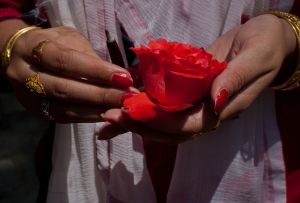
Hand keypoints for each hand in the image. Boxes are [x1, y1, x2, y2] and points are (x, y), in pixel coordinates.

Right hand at [3, 23, 132, 121]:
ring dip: (97, 109)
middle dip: (100, 94)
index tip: (124, 77)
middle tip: (128, 97)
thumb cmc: (54, 43)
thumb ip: (89, 56)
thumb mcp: (70, 39)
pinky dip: (89, 117)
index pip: (65, 61)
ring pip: (64, 108)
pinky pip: (65, 118)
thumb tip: (120, 77)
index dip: (96, 71)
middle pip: (64, 88)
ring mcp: (28, 97)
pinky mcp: (38, 112)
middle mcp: (23, 74)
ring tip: (122, 107)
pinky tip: (109, 113)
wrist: (23, 56)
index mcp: (31, 47)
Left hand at [98, 14, 296, 142]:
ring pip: (163, 120)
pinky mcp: (187, 90)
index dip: (163, 122)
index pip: (190, 125)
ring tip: (110, 114)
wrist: (262, 40)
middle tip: (112, 116)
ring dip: (137, 119)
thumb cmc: (265, 47)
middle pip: (171, 129)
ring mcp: (195, 102)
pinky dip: (143, 105)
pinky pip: (163, 102)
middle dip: (142, 125)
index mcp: (222, 109)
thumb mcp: (255, 58)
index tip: (136, 113)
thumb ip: (235, 81)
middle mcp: (205, 111)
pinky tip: (122, 102)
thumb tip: (215, 103)